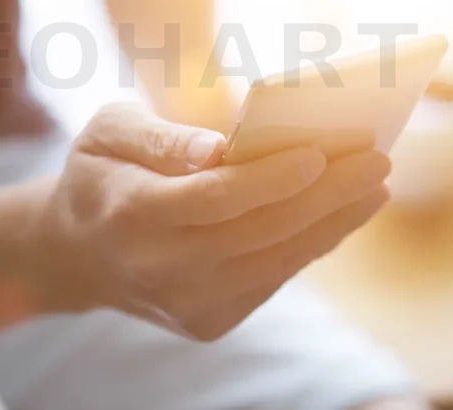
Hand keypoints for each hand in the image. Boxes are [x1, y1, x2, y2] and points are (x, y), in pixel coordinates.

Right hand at [29, 103, 390, 340]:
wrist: (77, 251)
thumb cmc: (100, 173)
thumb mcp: (107, 132)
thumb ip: (158, 136)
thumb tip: (217, 149)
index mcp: (130, 213)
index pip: (214, 198)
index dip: (270, 178)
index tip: (321, 152)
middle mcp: (158, 266)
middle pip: (258, 231)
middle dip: (324, 196)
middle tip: (375, 160)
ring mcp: (185, 302)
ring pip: (275, 260)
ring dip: (331, 224)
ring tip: (370, 187)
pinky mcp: (208, 321)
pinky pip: (271, 279)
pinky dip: (308, 247)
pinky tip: (335, 216)